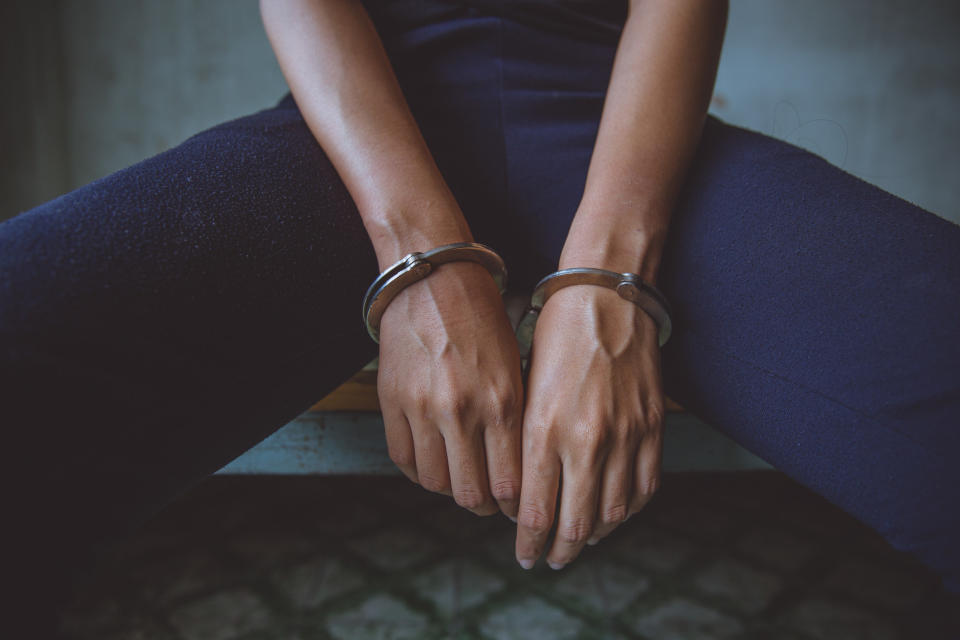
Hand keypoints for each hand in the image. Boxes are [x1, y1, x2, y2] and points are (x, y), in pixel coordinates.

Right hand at [377, 260, 523, 517]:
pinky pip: (404, 459)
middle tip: (487, 499)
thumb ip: (514, 419)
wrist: (434, 276)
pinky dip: (419, 469)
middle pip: (472, 495)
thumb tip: (514, 472)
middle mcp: (463, 410)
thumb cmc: (483, 317)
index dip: (515, 505)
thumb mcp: (515, 365)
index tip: (515, 504)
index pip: (510, 483)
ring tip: (460, 476)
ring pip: (436, 482)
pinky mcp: (392, 400)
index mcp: (503, 401)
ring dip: (450, 488)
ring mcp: (423, 407)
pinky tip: (432, 459)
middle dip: (483, 505)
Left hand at [515, 284, 664, 568]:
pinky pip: (645, 487)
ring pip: (614, 513)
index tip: (524, 553)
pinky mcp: (652, 426)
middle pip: (575, 523)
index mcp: (544, 429)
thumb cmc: (553, 333)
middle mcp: (586, 439)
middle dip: (559, 550)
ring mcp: (625, 435)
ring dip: (594, 536)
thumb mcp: (524, 386)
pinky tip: (615, 514)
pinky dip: (629, 510)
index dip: (529, 541)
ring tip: (579, 542)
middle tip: (549, 559)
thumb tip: (521, 489)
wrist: (605, 295)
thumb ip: (524, 441)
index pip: (536, 511)